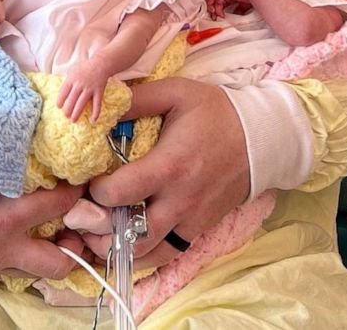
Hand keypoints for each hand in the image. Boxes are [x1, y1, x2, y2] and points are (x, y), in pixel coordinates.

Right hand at [0, 162, 84, 278]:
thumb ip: (5, 157)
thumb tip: (33, 139)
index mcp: (5, 216)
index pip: (60, 205)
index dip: (77, 191)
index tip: (80, 181)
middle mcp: (3, 246)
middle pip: (59, 262)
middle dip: (75, 246)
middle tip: (74, 226)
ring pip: (36, 272)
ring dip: (47, 254)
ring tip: (48, 234)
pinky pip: (9, 269)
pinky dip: (18, 254)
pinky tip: (12, 236)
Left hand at [56, 59, 111, 122]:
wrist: (100, 64)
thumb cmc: (84, 68)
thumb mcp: (72, 70)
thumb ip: (67, 81)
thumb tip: (61, 93)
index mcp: (71, 79)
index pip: (63, 92)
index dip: (60, 100)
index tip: (59, 107)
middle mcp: (79, 85)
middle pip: (71, 100)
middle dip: (67, 109)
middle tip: (66, 116)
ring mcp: (89, 89)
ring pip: (81, 103)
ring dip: (77, 113)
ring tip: (73, 120)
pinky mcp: (99, 91)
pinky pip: (97, 103)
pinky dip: (96, 112)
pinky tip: (93, 120)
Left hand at [88, 78, 251, 271]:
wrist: (263, 138)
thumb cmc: (215, 112)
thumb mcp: (175, 93)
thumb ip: (135, 100)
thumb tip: (97, 108)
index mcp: (170, 166)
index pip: (119, 193)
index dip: (95, 191)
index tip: (89, 180)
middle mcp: (180, 200)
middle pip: (127, 232)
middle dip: (97, 227)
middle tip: (84, 212)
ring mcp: (192, 219)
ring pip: (145, 252)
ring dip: (115, 246)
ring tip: (97, 231)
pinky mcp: (200, 229)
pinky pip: (166, 254)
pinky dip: (142, 254)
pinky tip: (124, 242)